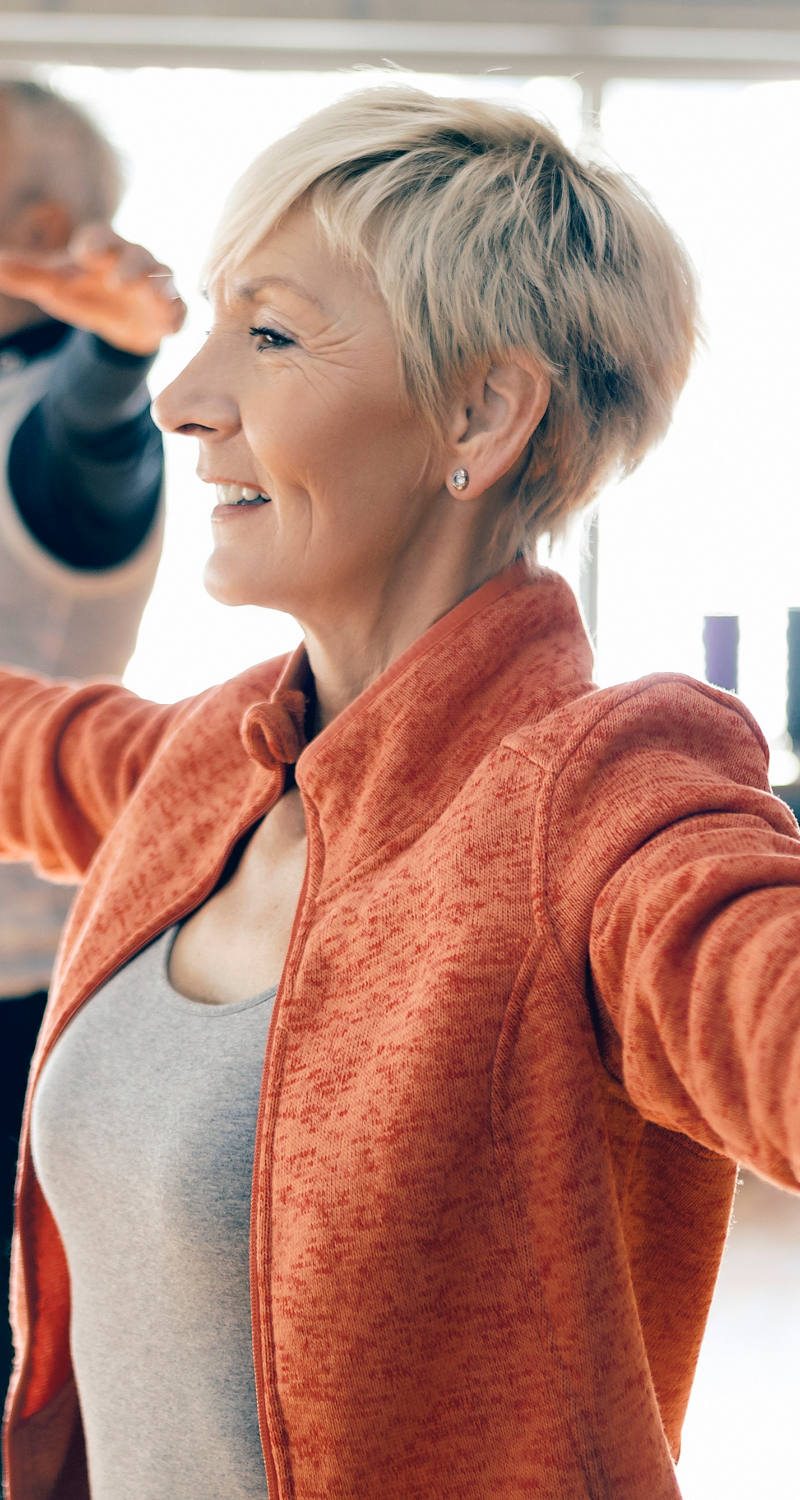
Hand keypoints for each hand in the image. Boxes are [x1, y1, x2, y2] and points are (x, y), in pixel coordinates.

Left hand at [0, 223, 186, 355]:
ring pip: (164, 280)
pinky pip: (180, 310)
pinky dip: (178, 317)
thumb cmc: (85, 292)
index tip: (84, 255)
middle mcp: (134, 260)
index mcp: (104, 248)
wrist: (118, 322)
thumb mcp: (55, 285)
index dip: (94, 245)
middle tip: (117, 282)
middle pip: (137, 256)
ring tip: (152, 300)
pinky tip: (172, 328)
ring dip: (159, 289)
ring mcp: (156, 285)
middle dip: (130, 268)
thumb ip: (27, 274)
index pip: (100, 237)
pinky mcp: (170, 310)